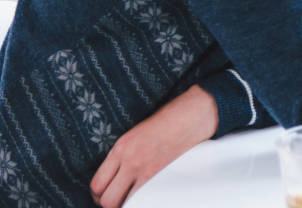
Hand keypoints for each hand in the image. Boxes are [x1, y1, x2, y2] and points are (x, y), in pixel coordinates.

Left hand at [90, 84, 218, 207]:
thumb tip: (116, 176)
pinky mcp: (161, 176)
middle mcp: (128, 160)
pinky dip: (143, 202)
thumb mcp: (137, 134)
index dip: (98, 195)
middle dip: (109, 204)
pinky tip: (147, 198)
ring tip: (131, 201)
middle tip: (117, 201)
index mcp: (120, 148)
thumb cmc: (168, 122)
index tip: (105, 195)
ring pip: (121, 204)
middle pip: (106, 199)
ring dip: (125, 205)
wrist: (192, 115)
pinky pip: (144, 199)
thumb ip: (124, 155)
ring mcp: (145, 170)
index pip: (96, 184)